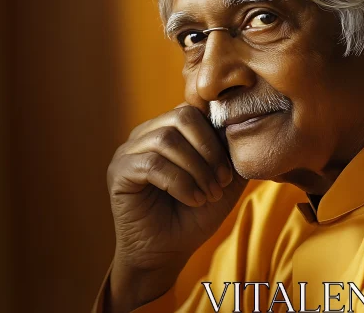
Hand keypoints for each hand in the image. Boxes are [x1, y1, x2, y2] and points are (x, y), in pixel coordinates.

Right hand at [104, 104, 247, 312]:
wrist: (166, 253)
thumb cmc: (192, 218)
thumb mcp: (222, 184)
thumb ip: (232, 155)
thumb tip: (244, 128)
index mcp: (167, 130)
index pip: (194, 110)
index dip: (217, 136)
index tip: (229, 171)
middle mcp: (144, 135)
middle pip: (181, 117)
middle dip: (209, 149)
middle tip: (220, 182)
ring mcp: (128, 151)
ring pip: (166, 139)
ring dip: (196, 170)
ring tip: (207, 196)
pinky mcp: (119, 171)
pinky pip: (152, 164)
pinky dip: (180, 182)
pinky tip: (192, 199)